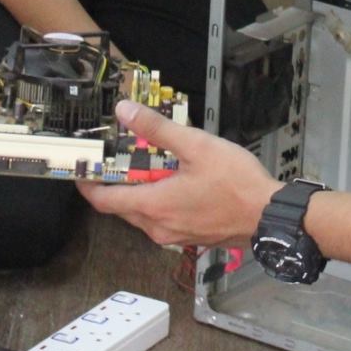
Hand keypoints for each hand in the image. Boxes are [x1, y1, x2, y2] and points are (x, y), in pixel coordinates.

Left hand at [79, 101, 281, 247]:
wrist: (269, 215)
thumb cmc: (236, 183)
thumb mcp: (196, 146)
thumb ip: (157, 129)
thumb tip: (125, 112)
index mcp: (154, 205)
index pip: (105, 201)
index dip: (88, 185)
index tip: (81, 171)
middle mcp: (158, 227)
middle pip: (122, 208)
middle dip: (116, 185)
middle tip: (117, 162)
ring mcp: (174, 236)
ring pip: (143, 215)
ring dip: (140, 194)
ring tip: (150, 169)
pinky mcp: (190, 238)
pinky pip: (162, 221)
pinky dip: (159, 203)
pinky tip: (175, 184)